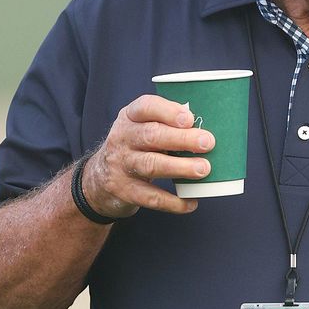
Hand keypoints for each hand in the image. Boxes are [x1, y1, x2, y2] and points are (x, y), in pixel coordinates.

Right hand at [80, 95, 213, 217]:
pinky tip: (191, 202)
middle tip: (208, 143)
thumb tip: (210, 129)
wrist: (99, 178)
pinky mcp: (123, 190)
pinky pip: (150, 197)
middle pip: (151, 136)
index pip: (145, 107)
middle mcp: (122, 138)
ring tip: (204, 169)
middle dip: (182, 139)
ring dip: (180, 167)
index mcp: (131, 117)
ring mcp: (121, 165)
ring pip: (151, 165)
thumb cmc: (136, 146)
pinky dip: (173, 202)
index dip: (168, 111)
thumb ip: (169, 124)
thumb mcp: (144, 127)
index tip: (190, 118)